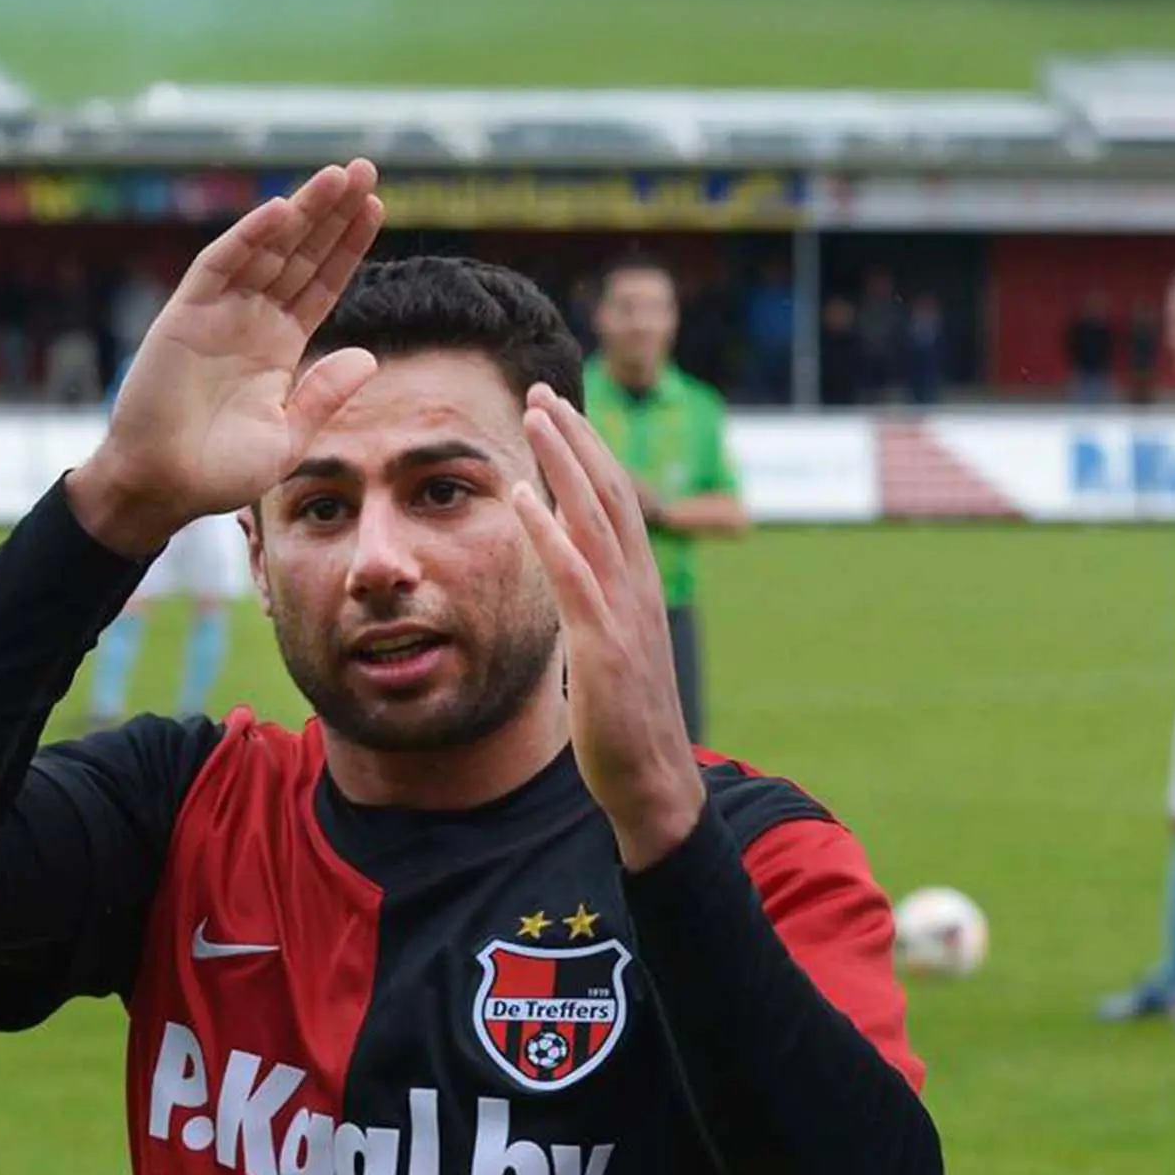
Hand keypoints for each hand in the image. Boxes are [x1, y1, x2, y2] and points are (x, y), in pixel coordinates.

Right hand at [70, 159, 386, 555]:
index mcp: (278, 347)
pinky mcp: (185, 315)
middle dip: (332, 213)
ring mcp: (218, 314)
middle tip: (366, 168)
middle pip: (300, 254)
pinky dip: (249, 236)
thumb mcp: (287, 437)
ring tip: (339, 176)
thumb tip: (368, 356)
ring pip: (267, 249)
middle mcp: (251, 321)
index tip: (378, 208)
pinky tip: (282, 208)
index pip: (321, 283)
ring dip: (301, 211)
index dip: (348, 246)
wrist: (160, 488)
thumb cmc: (218, 473)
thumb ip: (324, 395)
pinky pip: (220, 266)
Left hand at [509, 385, 706, 869]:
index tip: (557, 414)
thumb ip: (593, 608)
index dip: (587, 454)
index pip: (615, 502)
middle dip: (575, 438)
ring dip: (563, 463)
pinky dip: (548, 531)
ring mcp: (625, 611)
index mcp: (639, 585)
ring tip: (533, 418)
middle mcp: (638, 586)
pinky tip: (522, 498)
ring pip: (595, 518)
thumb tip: (566, 579)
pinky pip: (573, 574)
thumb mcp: (608, 649)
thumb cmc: (623, 722)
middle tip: (540, 393)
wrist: (652, 781)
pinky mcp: (604, 643)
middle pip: (608, 492)